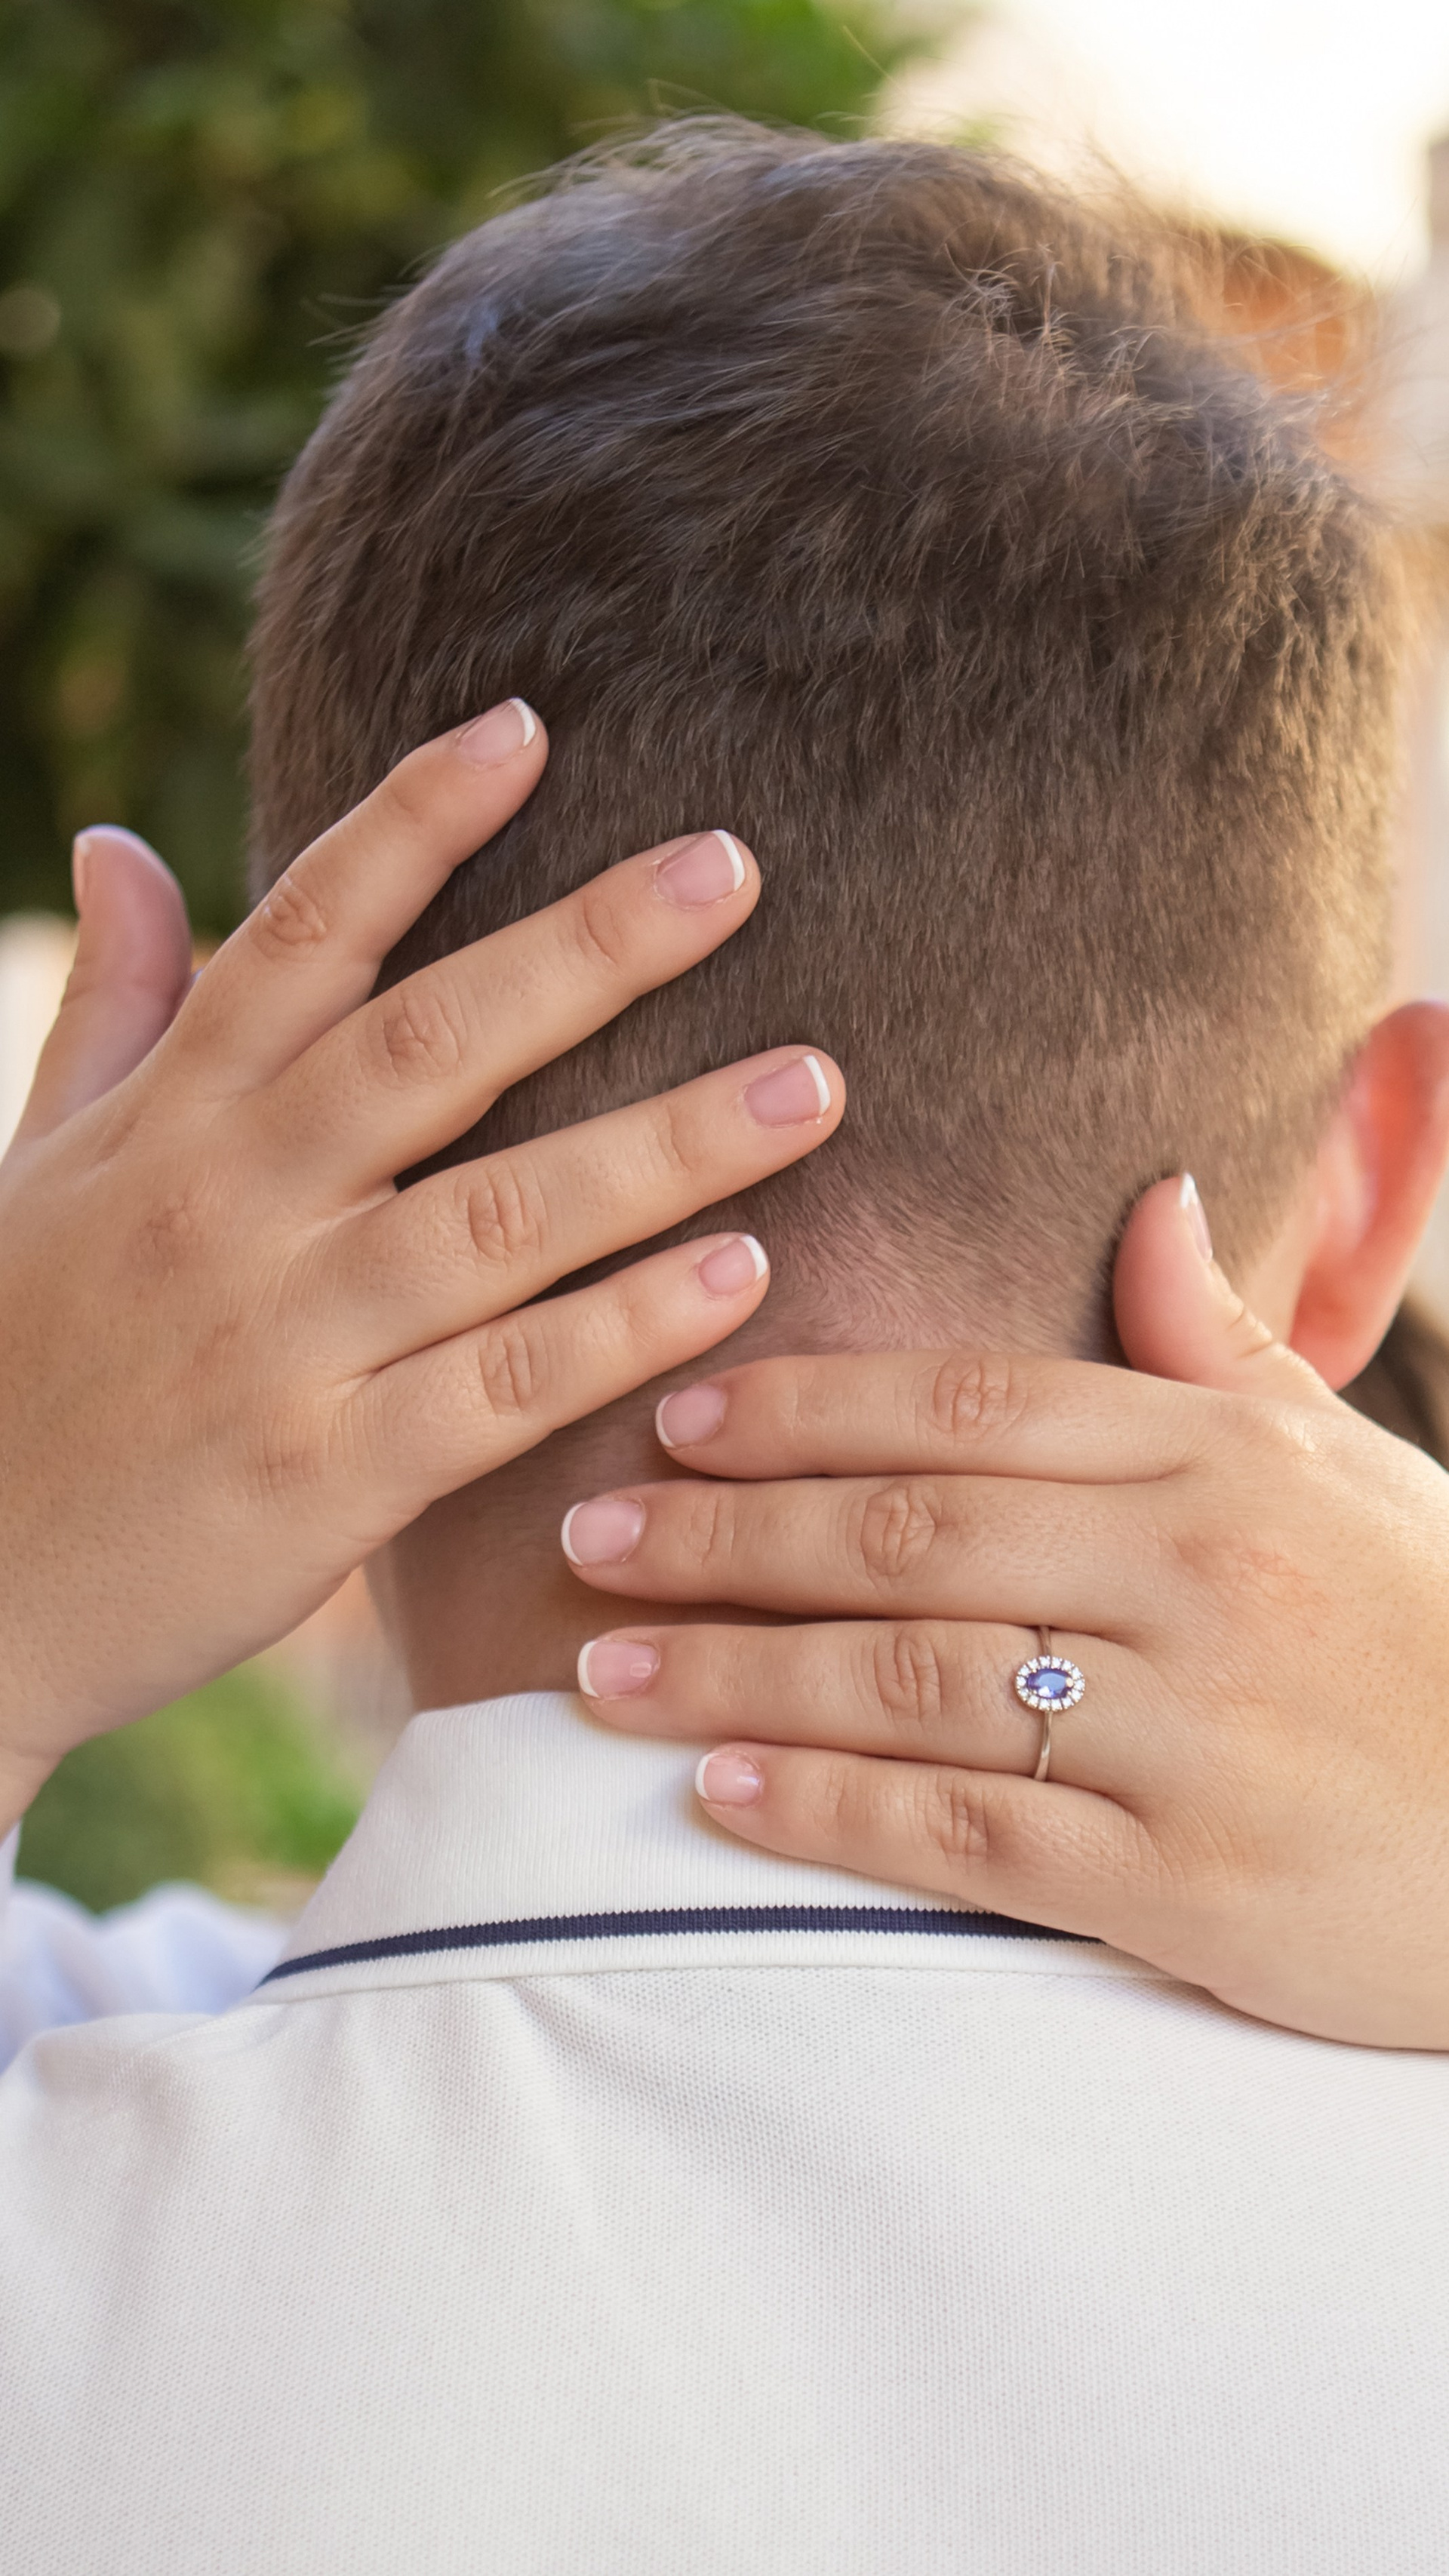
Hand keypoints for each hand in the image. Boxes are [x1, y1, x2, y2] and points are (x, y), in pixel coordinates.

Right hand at [0, 701, 841, 1827]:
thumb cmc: (18, 1366)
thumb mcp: (39, 1171)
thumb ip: (114, 1011)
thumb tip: (120, 842)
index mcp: (169, 1120)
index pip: (301, 937)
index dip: (410, 823)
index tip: (527, 726)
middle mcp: (229, 1205)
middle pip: (431, 1045)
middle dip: (589, 948)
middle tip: (735, 868)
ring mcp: (280, 1343)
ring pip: (499, 1216)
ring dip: (666, 1144)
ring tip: (812, 1083)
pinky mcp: (325, 1481)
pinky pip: (503, 1388)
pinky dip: (624, 1331)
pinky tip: (742, 1276)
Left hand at [569, 1179, 1448, 2048]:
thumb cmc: (1443, 1635)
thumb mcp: (1351, 1466)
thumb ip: (1226, 1344)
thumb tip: (1149, 1200)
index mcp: (1222, 1459)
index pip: (970, 1406)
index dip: (802, 1405)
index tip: (673, 1414)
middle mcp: (1197, 1575)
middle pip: (909, 1530)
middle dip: (723, 1533)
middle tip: (582, 1535)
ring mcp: (1191, 1729)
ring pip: (912, 1679)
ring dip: (736, 1671)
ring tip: (601, 1667)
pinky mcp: (1188, 1881)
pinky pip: (967, 1837)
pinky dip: (829, 1811)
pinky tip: (719, 1792)